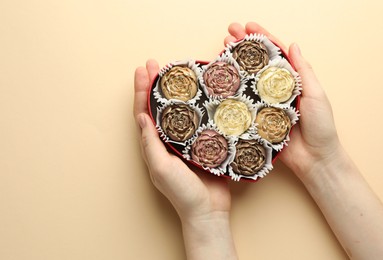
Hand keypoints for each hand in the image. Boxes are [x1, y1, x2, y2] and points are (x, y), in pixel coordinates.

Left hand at [134, 60, 237, 259]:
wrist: (208, 211)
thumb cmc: (183, 193)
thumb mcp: (161, 169)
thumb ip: (151, 144)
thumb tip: (141, 116)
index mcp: (153, 147)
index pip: (143, 113)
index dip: (141, 91)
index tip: (143, 71)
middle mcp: (166, 142)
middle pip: (157, 108)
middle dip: (153, 85)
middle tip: (156, 64)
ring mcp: (184, 142)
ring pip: (176, 112)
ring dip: (172, 92)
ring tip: (173, 73)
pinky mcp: (201, 144)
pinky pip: (195, 121)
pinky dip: (192, 106)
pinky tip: (197, 95)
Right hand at [225, 22, 341, 180]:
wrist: (314, 158)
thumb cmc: (321, 126)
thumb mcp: (316, 94)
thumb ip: (303, 71)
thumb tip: (294, 45)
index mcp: (291, 80)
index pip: (275, 53)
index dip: (262, 38)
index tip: (248, 26)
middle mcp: (275, 89)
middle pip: (256, 63)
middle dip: (243, 46)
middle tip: (228, 33)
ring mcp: (264, 104)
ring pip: (247, 80)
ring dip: (234, 64)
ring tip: (222, 50)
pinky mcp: (255, 119)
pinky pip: (242, 103)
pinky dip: (232, 92)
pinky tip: (222, 82)